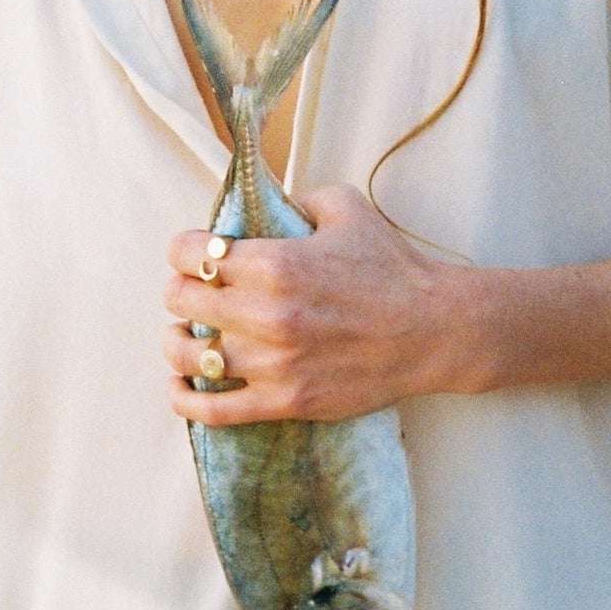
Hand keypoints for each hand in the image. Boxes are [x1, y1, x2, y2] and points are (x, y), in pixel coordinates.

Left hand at [164, 184, 459, 424]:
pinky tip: (180, 386)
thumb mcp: (345, 208)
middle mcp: (266, 314)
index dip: (183, 249)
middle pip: (181, 301)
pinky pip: (213, 410)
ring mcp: (273, 363)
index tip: (192, 252)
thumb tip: (258, 203)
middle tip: (194, 291)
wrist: (434, 330)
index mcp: (276, 263)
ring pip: (187, 357)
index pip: (191, 253)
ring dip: (176, 342)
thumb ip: (294, 198)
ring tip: (183, 336)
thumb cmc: (392, 267)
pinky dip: (185, 400)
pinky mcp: (285, 402)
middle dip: (181, 290)